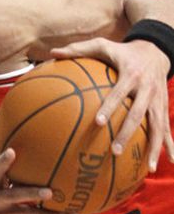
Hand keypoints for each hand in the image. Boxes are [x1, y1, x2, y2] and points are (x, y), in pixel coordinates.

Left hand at [51, 38, 172, 170]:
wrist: (157, 48)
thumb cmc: (122, 51)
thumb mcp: (103, 45)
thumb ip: (78, 50)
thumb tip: (52, 53)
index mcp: (131, 74)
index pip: (118, 93)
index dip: (110, 107)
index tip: (98, 123)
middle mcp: (147, 88)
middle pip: (138, 114)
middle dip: (127, 133)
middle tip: (114, 151)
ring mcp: (158, 99)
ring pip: (158, 126)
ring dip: (154, 147)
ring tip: (148, 168)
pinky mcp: (164, 107)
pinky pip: (167, 129)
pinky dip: (169, 146)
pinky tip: (169, 162)